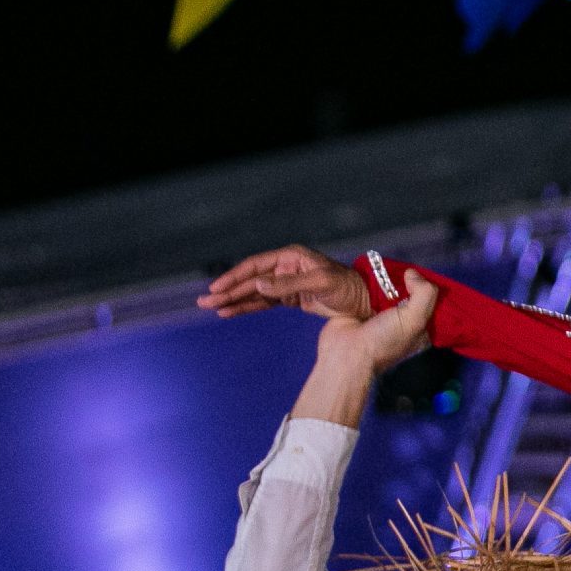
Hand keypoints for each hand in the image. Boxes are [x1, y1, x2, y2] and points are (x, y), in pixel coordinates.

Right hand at [198, 244, 372, 321]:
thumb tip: (259, 286)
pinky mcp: (291, 299)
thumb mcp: (321, 282)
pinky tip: (231, 313)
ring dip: (234, 301)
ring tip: (212, 308)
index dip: (235, 277)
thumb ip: (289, 284)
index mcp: (291, 257)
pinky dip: (248, 308)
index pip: (255, 266)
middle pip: (250, 280)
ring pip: (254, 293)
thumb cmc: (347, 287)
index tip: (218, 288)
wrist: (365, 302)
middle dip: (228, 291)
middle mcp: (285, 268)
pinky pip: (264, 303)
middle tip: (204, 302)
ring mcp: (286, 284)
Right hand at [313, 271, 436, 373]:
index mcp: (419, 329)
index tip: (418, 275)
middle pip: (408, 292)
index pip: (429, 303)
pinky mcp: (361, 306)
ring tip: (384, 265)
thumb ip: (424, 294)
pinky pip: (368, 287)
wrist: (346, 352)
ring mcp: (380, 313)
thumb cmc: (384, 340)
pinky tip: (369, 269)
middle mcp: (401, 321)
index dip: (425, 287)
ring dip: (385, 277)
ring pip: (388, 288)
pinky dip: (369, 278)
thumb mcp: (414, 320)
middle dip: (405, 280)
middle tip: (399, 267)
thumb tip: (412, 273)